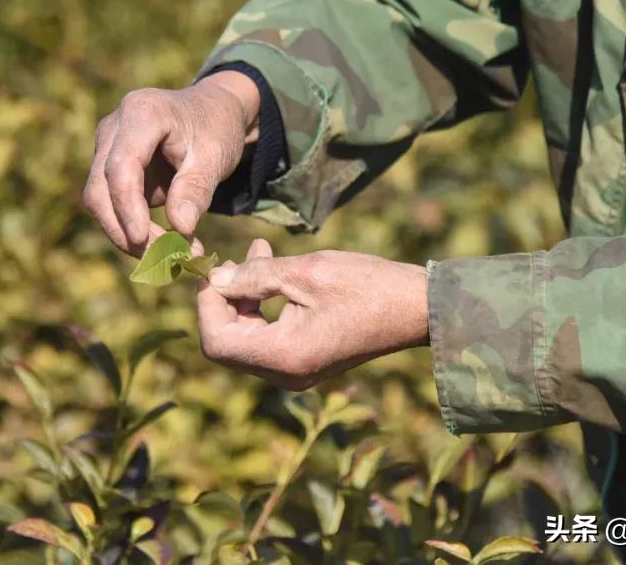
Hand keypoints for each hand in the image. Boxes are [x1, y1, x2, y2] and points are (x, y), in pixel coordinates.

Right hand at [83, 70, 259, 254]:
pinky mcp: (109, 167)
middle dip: (124, 228)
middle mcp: (114, 127)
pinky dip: (130, 228)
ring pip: (99, 200)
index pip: (121, 166)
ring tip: (166, 256)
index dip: (127, 207)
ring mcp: (107, 147)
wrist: (211, 112)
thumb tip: (180, 229)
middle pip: (100, 187)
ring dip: (125, 233)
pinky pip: (110, 204)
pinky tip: (159, 246)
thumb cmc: (215, 128)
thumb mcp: (216, 156)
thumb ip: (196, 189)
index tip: (143, 239)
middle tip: (161, 259)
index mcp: (142, 113)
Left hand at [197, 240, 428, 389]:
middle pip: (227, 342)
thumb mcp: (307, 272)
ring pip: (245, 338)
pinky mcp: (305, 362)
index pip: (216, 341)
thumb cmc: (368, 286)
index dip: (207, 304)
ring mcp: (295, 372)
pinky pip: (267, 338)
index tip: (216, 268)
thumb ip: (255, 276)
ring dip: (243, 296)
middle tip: (233, 256)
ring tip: (257, 251)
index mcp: (284, 357)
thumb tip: (215, 279)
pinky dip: (262, 306)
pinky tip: (272, 271)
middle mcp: (285, 374)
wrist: (419, 309)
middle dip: (224, 297)